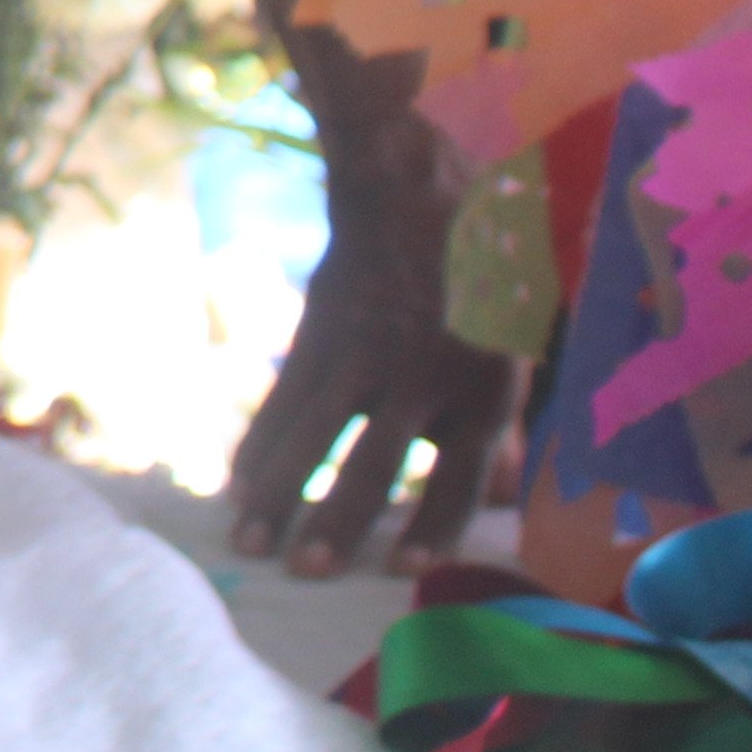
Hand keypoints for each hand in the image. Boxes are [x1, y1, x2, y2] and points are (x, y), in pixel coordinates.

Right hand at [222, 41, 524, 575]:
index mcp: (487, 381)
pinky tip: (238, 483)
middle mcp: (423, 370)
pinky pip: (283, 395)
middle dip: (337, 517)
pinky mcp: (318, 330)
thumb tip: (503, 494)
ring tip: (249, 541)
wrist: (410, 180)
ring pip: (312, 429)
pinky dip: (259, 442)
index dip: (434, 523)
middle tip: (307, 571)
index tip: (405, 568)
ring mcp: (363, 348)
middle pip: (375, 459)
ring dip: (279, 488)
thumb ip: (499, 421)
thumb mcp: (513, 343)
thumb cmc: (478, 268)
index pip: (461, 471)